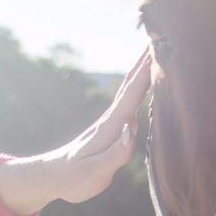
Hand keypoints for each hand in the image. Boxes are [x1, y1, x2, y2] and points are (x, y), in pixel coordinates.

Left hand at [0, 50, 150, 215]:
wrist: (53, 177)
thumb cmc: (74, 180)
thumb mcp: (94, 174)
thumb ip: (116, 154)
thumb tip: (132, 127)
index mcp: (110, 126)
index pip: (132, 94)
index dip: (146, 72)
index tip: (158, 50)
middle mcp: (113, 117)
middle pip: (132, 82)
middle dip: (146, 60)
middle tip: (161, 36)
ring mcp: (113, 119)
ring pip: (132, 87)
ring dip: (145, 67)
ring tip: (157, 49)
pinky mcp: (115, 125)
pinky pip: (133, 97)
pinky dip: (142, 82)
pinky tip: (149, 78)